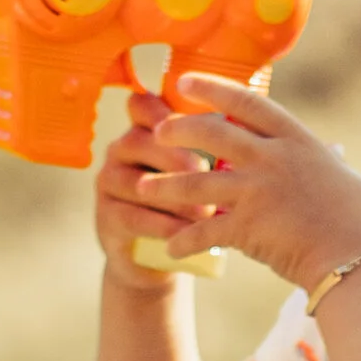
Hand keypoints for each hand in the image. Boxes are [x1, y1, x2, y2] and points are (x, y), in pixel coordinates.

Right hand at [95, 90, 209, 282]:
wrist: (162, 255)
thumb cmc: (191, 201)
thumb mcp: (200, 170)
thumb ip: (214, 143)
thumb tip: (253, 121)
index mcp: (144, 129)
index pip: (142, 105)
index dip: (165, 107)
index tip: (198, 117)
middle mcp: (121, 150)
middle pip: (139, 141)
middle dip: (174, 154)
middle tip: (205, 168)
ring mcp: (109, 184)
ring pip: (136, 183)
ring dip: (173, 197)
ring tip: (206, 212)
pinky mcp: (107, 219)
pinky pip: (132, 218)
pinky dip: (162, 226)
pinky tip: (187, 235)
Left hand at [134, 77, 360, 290]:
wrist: (358, 257)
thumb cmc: (359, 220)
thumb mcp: (343, 176)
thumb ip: (327, 159)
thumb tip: (334, 150)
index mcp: (296, 139)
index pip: (247, 102)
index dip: (212, 89)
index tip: (185, 82)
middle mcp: (273, 158)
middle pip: (213, 132)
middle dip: (179, 129)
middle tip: (157, 133)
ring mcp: (259, 190)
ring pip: (197, 180)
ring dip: (165, 185)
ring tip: (142, 187)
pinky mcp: (248, 226)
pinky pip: (205, 230)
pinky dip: (185, 240)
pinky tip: (169, 247)